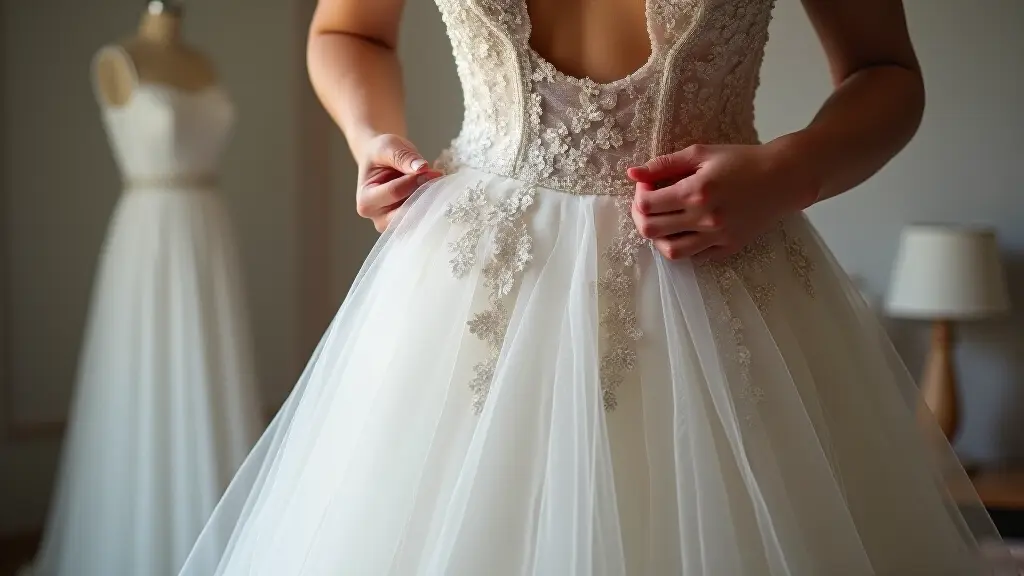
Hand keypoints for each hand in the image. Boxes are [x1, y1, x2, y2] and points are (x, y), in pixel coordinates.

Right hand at [356, 134, 442, 231]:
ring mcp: (391, 223)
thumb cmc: (381, 154)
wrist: (382, 160)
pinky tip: (436, 193)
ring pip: (417, 218)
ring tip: (436, 184)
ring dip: (430, 202)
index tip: (428, 169)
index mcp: (366, 200)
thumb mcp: (388, 147)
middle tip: (436, 178)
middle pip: (406, 211)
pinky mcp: (406, 224)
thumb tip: (422, 167)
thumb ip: (403, 157)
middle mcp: (376, 217)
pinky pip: (422, 219)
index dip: (414, 180)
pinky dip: (431, 206)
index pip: (394, 192)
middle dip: (424, 194)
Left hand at [626, 143, 817, 261]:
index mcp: (696, 192)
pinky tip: (684, 229)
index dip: (638, 194)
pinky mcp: (728, 248)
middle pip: (650, 230)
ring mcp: (717, 237)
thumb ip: (664, 164)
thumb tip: (632, 173)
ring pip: (670, 251)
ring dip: (658, 237)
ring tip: (663, 220)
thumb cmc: (741, 160)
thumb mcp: (701, 153)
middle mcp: (704, 219)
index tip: (646, 184)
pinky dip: (682, 245)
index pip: (646, 204)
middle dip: (640, 215)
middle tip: (648, 202)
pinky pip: (694, 256)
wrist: (783, 178)